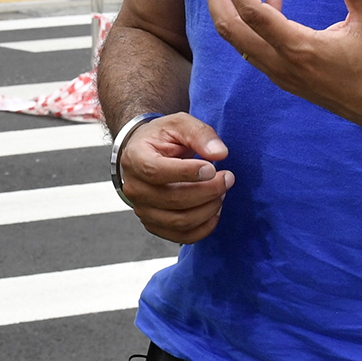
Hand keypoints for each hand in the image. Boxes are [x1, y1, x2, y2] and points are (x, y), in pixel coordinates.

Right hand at [114, 113, 233, 242]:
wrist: (147, 154)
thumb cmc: (162, 138)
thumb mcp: (179, 124)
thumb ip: (199, 133)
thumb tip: (220, 153)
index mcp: (135, 159)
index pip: (156, 172)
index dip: (187, 173)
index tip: (212, 168)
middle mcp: (134, 188)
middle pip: (173, 199)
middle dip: (208, 191)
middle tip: (227, 178)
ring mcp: (142, 210)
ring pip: (180, 221)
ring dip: (209, 209)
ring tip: (222, 192)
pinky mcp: (154, 225)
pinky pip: (182, 236)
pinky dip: (204, 228)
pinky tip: (215, 210)